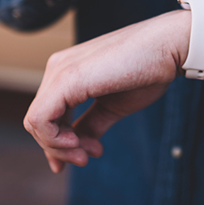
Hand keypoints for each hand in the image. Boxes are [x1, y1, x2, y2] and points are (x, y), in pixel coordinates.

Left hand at [23, 10, 190, 172]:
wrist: (168, 47)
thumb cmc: (147, 71)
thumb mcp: (112, 106)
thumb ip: (91, 124)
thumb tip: (78, 147)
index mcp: (67, 72)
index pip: (47, 115)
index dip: (60, 143)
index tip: (89, 153)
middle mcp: (58, 68)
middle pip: (38, 122)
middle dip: (59, 148)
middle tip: (86, 158)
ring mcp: (60, 71)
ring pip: (35, 123)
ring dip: (58, 148)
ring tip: (85, 154)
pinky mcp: (66, 79)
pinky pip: (40, 119)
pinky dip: (54, 139)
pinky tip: (78, 143)